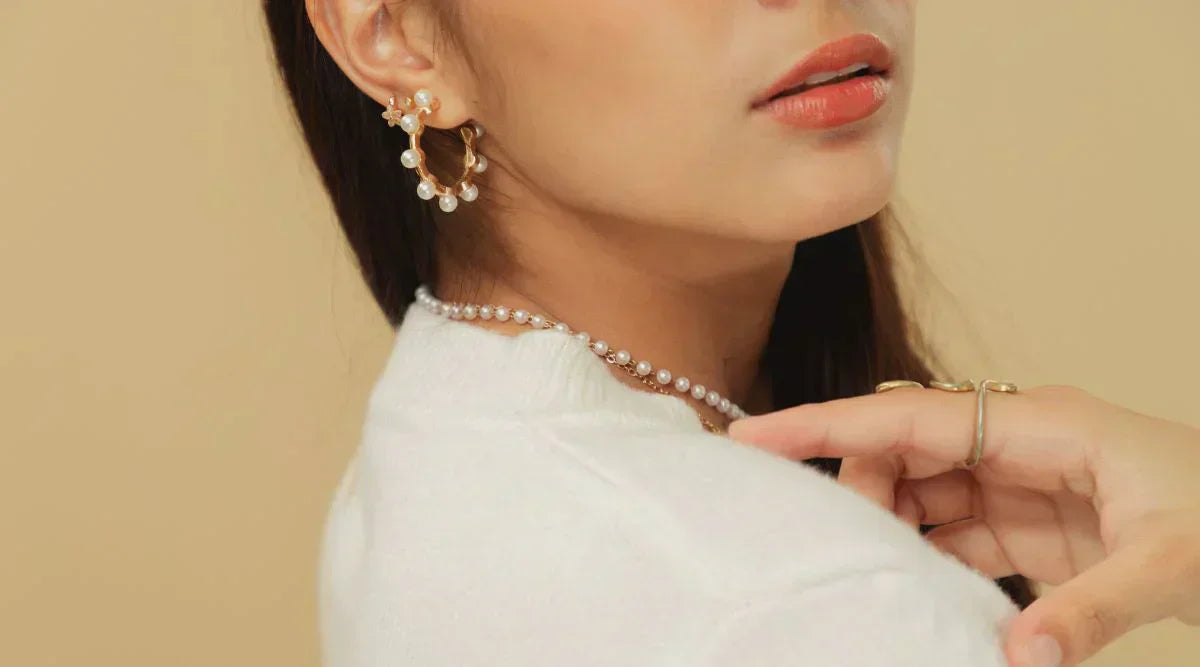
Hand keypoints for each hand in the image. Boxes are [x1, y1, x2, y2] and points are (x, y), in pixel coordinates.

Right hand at [728, 384, 1199, 666]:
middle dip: (859, 488)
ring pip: (920, 490)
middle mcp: (1017, 442)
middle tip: (839, 544)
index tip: (754, 434)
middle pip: (901, 449)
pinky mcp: (1029, 523)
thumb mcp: (1170, 562)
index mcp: (1041, 424)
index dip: (823, 423)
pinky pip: (952, 531)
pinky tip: (913, 586)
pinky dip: (924, 556)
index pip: (905, 415)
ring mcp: (1020, 481)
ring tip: (872, 569)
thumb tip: (1016, 656)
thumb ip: (1090, 610)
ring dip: (889, 525)